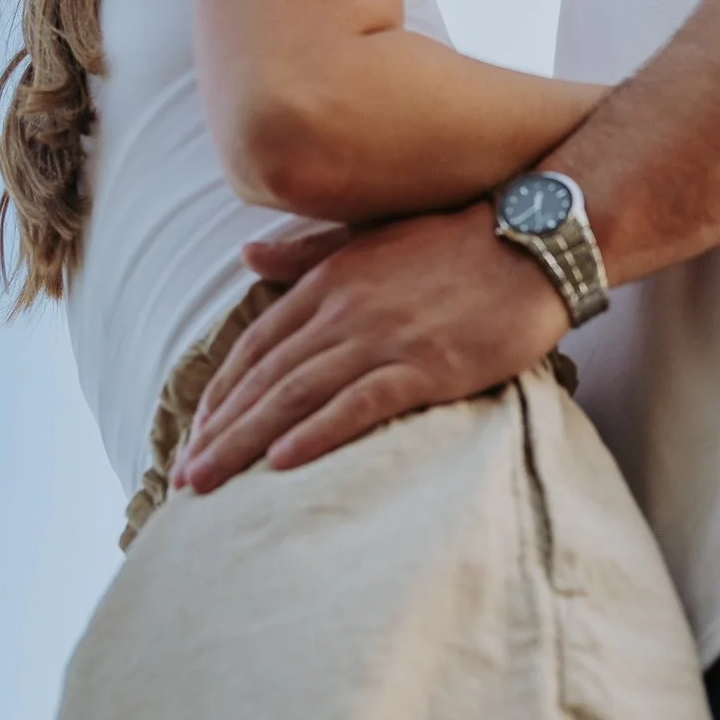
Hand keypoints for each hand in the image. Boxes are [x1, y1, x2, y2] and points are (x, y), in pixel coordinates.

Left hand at [171, 201, 568, 485]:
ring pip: (297, 396)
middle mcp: (344, 311)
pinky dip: (317, 433)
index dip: (221, 393)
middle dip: (218, 431)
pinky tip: (283, 463)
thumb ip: (306, 253)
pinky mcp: (426, 365)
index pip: (256, 346)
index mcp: (329, 283)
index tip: (195, 432)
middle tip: (183, 478)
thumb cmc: (459, 240)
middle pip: (265, 379)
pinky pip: (359, 404)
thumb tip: (246, 257)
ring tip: (207, 482)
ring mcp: (384, 338)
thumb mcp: (370, 237)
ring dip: (245, 442)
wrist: (536, 240)